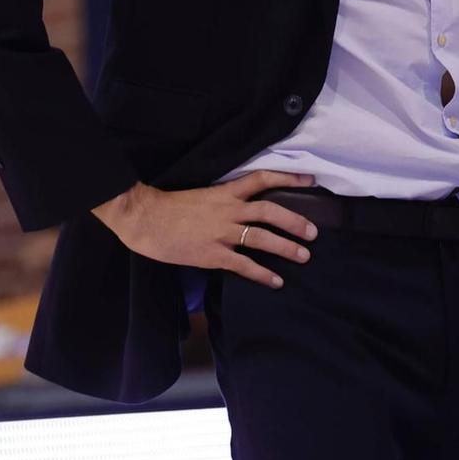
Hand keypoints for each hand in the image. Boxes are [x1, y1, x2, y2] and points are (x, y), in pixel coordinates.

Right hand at [93, 170, 318, 287]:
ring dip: (287, 247)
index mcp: (225, 192)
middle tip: (314, 232)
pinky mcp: (212, 254)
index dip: (288, 178)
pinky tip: (276, 281)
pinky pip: (244, 265)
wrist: (144, 218)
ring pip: (262, 238)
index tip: (310, 180)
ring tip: (304, 256)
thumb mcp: (201, 196)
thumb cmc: (168, 207)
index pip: (262, 179)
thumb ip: (222, 202)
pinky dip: (263, 274)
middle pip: (270, 211)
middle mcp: (228, 210)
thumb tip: (242, 210)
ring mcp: (221, 233)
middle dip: (295, 221)